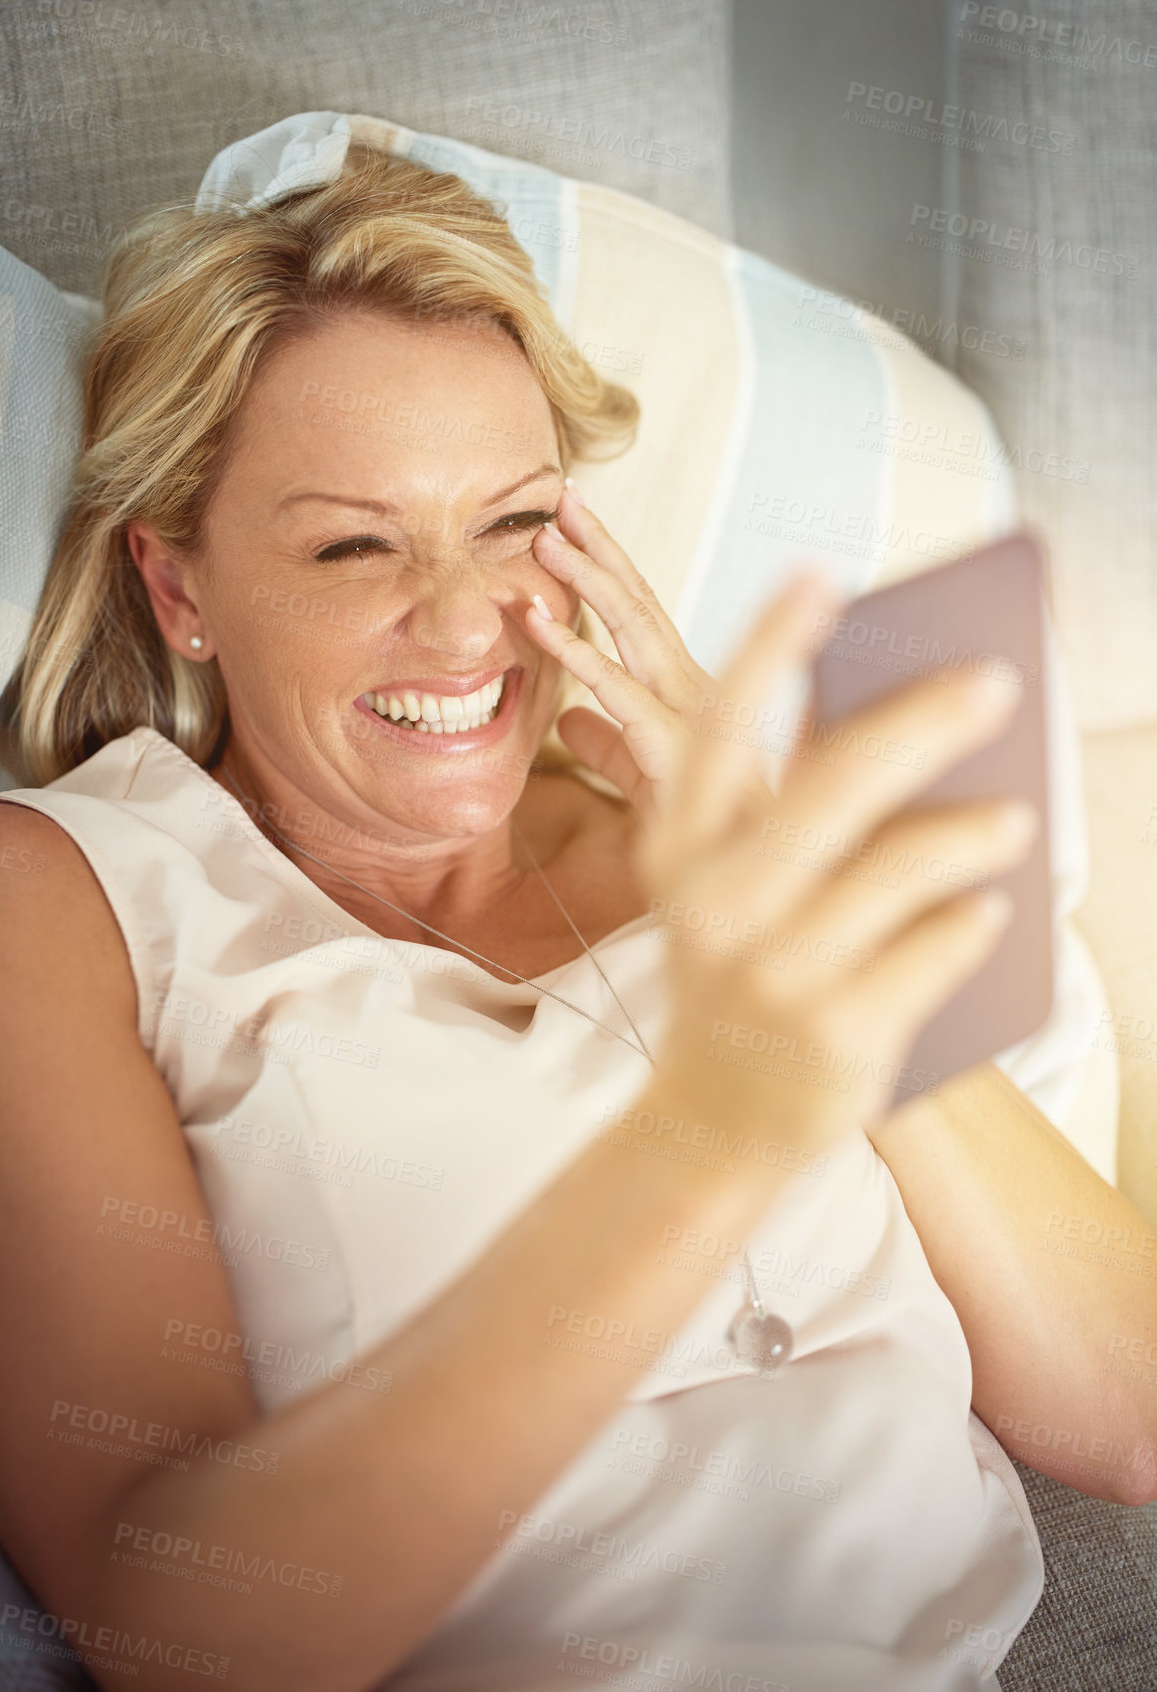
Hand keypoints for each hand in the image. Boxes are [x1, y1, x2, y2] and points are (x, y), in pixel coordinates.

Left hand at [524, 483, 718, 821]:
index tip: (574, 521)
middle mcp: (693, 689)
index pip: (646, 614)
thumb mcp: (639, 780)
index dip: (610, 565)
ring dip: (586, 577)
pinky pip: (616, 690)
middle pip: (642, 603)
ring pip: (633, 629)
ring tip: (543, 538)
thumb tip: (566, 722)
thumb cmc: (707, 834)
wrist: (753, 883)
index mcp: (687, 691)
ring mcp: (689, 711)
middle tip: (561, 497)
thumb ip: (606, 747)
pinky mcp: (674, 745)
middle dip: (601, 546)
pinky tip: (536, 621)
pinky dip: (573, 650)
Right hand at [637, 573, 1040, 1153]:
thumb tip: (899, 712)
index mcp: (681, 850)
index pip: (717, 728)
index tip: (821, 579)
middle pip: (831, 786)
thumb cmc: (741, 970)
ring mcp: (774, 972)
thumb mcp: (730, 887)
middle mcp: (717, 904)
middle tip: (996, 682)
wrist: (715, 1119)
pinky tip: (989, 909)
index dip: (767, 647)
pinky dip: (971, 924)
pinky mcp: (836, 1033)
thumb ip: (786, 809)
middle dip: (921, 721)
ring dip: (970, 833)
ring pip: (897, 868)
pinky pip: (932, 952)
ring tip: (1017, 815)